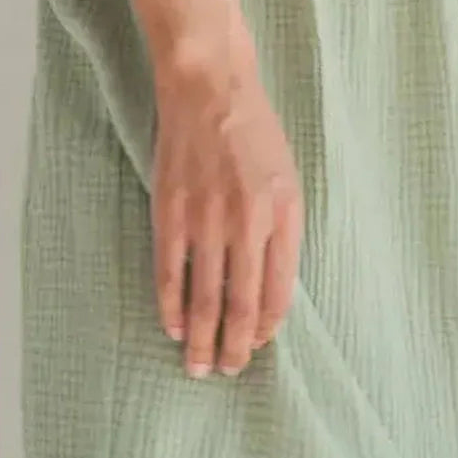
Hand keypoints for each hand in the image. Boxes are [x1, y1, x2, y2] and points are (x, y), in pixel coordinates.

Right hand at [151, 33, 302, 378]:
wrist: (210, 86)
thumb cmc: (254, 133)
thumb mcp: (287, 178)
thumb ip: (282, 232)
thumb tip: (270, 291)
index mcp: (284, 211)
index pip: (279, 290)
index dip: (268, 325)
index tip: (258, 344)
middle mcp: (248, 219)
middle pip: (242, 303)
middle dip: (236, 346)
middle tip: (229, 371)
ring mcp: (206, 217)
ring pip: (205, 297)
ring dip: (203, 339)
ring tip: (199, 365)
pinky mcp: (171, 210)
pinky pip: (170, 272)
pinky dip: (172, 306)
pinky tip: (175, 327)